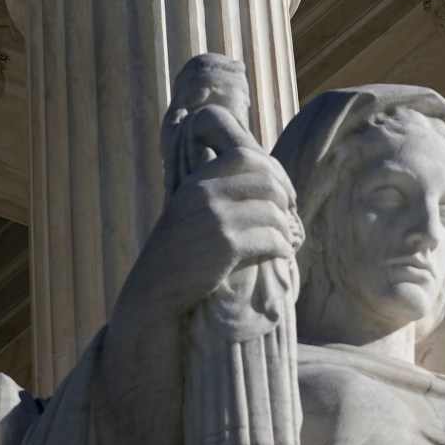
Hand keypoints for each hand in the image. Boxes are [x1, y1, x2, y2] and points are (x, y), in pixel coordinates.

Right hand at [121, 146, 302, 326]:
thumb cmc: (177, 248)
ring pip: (272, 212)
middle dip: (285, 200)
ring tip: (285, 239)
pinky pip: (271, 238)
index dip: (273, 170)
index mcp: (196, 181)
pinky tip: (283, 252)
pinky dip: (283, 246)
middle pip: (266, 183)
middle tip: (289, 217)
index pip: (246, 156)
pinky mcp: (226, 246)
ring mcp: (216, 219)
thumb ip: (206, 185)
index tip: (284, 191)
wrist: (155, 287)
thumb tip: (223, 156)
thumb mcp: (184, 207)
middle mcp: (205, 194)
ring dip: (285, 228)